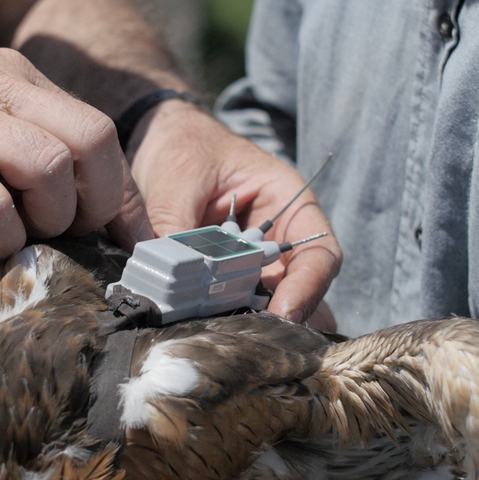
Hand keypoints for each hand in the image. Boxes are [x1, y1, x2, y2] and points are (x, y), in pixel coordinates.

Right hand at [0, 48, 147, 266]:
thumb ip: (24, 145)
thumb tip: (87, 207)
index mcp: (12, 77)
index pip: (97, 130)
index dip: (121, 192)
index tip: (128, 238)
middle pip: (91, 140)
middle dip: (100, 201)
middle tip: (80, 237)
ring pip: (49, 167)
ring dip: (52, 218)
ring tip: (28, 237)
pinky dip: (2, 237)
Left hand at [128, 102, 342, 330]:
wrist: (159, 140)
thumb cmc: (183, 146)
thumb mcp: (178, 181)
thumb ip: (177, 229)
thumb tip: (171, 280)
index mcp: (287, 199)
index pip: (319, 252)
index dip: (310, 286)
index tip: (284, 313)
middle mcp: (278, 234)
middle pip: (300, 287)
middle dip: (283, 316)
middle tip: (257, 339)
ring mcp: (254, 258)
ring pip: (269, 301)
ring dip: (254, 322)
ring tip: (231, 340)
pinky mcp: (227, 273)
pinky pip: (235, 301)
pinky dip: (226, 317)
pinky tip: (209, 331)